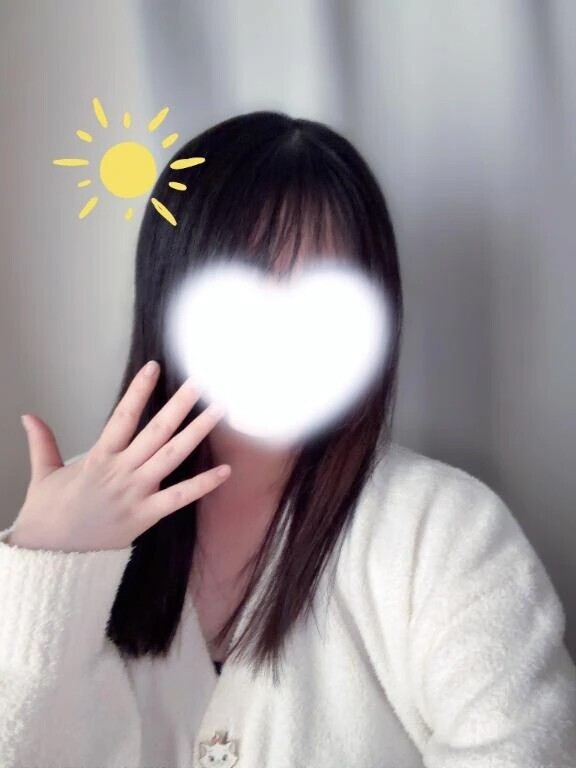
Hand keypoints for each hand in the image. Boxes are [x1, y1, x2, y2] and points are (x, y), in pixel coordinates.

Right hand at [9, 361, 229, 552]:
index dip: (139, 391)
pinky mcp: (145, 516)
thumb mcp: (43, 474)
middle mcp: (121, 471)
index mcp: (99, 458)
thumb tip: (28, 415)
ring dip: (196, 433)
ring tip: (217, 411)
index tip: (154, 368)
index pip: (122, 416)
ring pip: (171, 457)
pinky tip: (225, 471)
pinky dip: (203, 485)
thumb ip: (42, 442)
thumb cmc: (47, 516)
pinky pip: (179, 498)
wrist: (49, 556)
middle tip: (199, 383)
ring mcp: (135, 493)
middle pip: (155, 432)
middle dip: (178, 405)